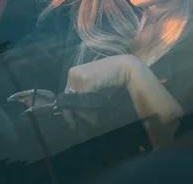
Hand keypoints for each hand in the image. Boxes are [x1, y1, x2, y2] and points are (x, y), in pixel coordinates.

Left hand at [64, 54, 182, 127]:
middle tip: (93, 119)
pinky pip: (85, 104)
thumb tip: (77, 113)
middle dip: (81, 113)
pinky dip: (93, 110)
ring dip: (89, 113)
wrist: (126, 68)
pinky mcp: (85, 81)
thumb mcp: (95, 85)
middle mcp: (72, 73)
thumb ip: (85, 94)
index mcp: (74, 73)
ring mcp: (77, 76)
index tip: (73, 123)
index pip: (66, 96)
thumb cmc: (113, 77)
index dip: (69, 111)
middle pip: (71, 102)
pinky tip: (103, 106)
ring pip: (78, 105)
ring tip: (100, 112)